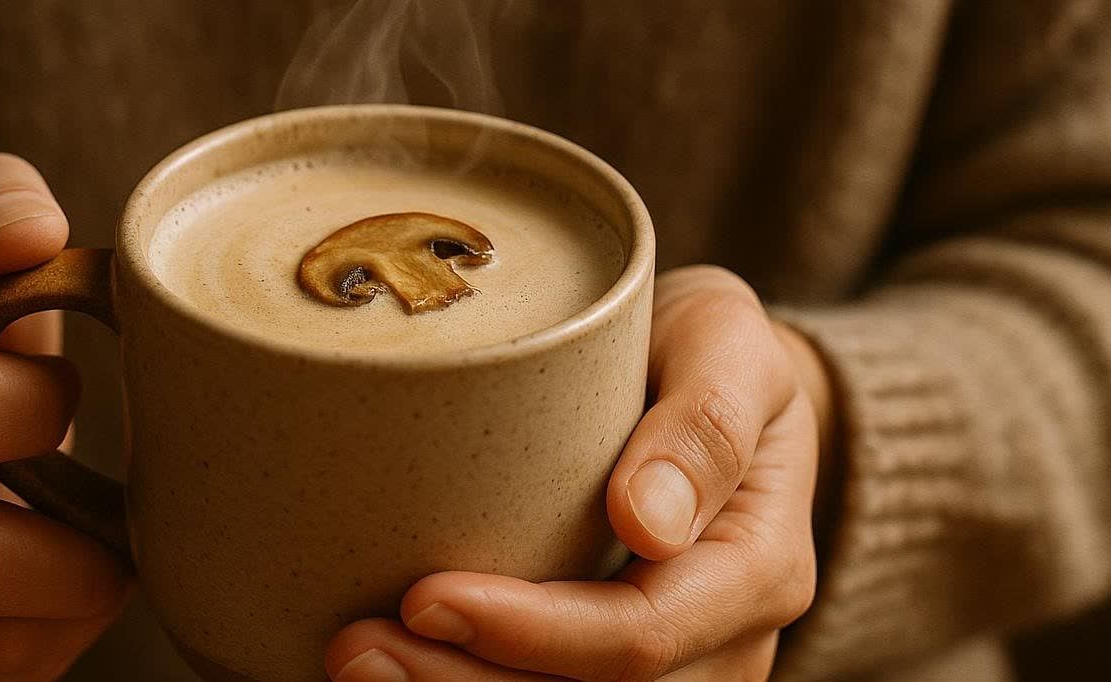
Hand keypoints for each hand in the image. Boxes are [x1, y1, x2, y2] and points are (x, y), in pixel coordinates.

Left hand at [326, 266, 829, 680]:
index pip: (641, 634)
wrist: (715, 385)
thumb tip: (647, 522)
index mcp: (756, 568)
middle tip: (354, 647)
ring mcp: (677, 669)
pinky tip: (396, 665)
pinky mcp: (610, 668)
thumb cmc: (708, 352)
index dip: (533, 634)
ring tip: (356, 662)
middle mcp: (725, 643)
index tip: (425, 597)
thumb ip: (707, 419)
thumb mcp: (726, 341)